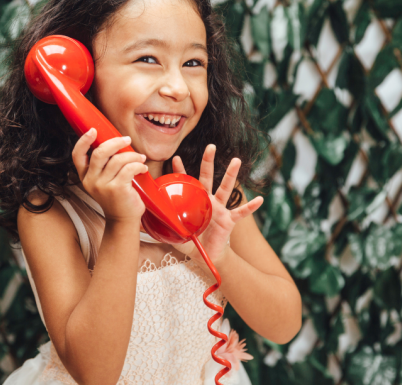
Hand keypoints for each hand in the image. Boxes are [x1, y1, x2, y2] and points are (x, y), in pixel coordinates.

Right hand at [72, 128, 148, 223]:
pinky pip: (129, 169)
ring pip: (117, 160)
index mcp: (85, 177)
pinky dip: (139, 165)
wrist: (123, 220)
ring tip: (140, 158)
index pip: (77, 155)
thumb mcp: (104, 181)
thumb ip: (104, 165)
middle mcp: (91, 181)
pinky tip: (142, 168)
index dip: (83, 141)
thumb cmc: (117, 198)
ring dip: (132, 155)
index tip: (93, 130)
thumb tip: (116, 143)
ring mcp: (103, 186)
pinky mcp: (117, 189)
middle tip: (127, 140)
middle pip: (100, 153)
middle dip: (115, 142)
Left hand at [170, 144, 263, 270]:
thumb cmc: (190, 243)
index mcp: (194, 201)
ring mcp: (220, 208)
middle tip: (211, 146)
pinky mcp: (229, 220)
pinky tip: (260, 200)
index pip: (186, 182)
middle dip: (208, 161)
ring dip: (231, 175)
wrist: (206, 256)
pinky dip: (251, 206)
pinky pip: (241, 212)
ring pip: (226, 188)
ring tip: (236, 161)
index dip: (181, 170)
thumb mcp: (174, 233)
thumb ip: (161, 227)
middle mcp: (208, 200)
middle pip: (208, 177)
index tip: (175, 158)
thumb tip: (140, 224)